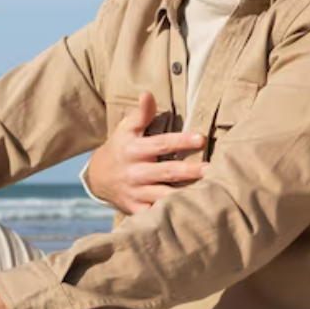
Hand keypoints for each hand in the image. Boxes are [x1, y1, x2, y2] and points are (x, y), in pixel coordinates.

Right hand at [87, 93, 207, 213]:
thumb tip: (148, 94)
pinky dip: (172, 214)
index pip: (161, 144)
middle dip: (190, 171)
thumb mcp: (126, 129)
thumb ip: (141, 113)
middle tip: (212, 169)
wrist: (97, 178)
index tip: (201, 138)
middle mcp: (135, 172)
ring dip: (185, 195)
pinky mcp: (137, 210)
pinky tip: (192, 212)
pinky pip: (156, 214)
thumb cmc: (120, 148)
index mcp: (135, 150)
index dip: (181, 141)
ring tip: (209, 193)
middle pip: (166, 172)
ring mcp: (136, 193)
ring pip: (164, 196)